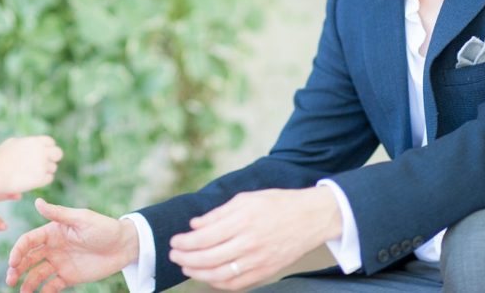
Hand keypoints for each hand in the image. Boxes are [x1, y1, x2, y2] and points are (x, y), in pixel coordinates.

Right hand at [0, 136, 62, 192]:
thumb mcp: (12, 143)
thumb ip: (26, 142)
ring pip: (53, 168)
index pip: (51, 142)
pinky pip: (49, 178)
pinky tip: (34, 179)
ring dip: (46, 170)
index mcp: (36, 141)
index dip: (47, 148)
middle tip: (46, 163)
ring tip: (33, 173)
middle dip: (53, 158)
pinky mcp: (41, 178)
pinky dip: (44, 179)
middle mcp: (42, 152)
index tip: (42, 153)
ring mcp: (42, 165)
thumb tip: (31, 144)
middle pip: (58, 154)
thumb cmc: (0, 158)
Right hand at [6, 198, 139, 292]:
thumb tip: (37, 201)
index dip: (18, 250)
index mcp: (53, 231)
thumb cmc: (103, 228)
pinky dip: (44, 291)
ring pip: (37, 273)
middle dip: (17, 268)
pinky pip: (52, 285)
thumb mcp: (81, 219)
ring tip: (23, 292)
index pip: (28, 241)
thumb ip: (58, 213)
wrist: (124, 245)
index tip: (13, 262)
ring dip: (27, 282)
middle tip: (10, 279)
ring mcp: (60, 262)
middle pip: (28, 258)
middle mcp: (53, 247)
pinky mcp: (69, 276)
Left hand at [169, 187, 340, 289]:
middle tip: (174, 256)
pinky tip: (208, 277)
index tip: (175, 241)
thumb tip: (195, 224)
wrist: (310, 217)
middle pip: (208, 258)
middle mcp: (249, 242)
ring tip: (186, 268)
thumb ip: (218, 213)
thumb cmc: (277, 203)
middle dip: (186, 259)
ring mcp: (258, 260)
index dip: (185, 242)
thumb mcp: (246, 199)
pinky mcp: (266, 271)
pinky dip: (219, 284)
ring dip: (198, 273)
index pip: (205, 237)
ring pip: (220, 275)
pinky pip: (237, 284)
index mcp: (243, 221)